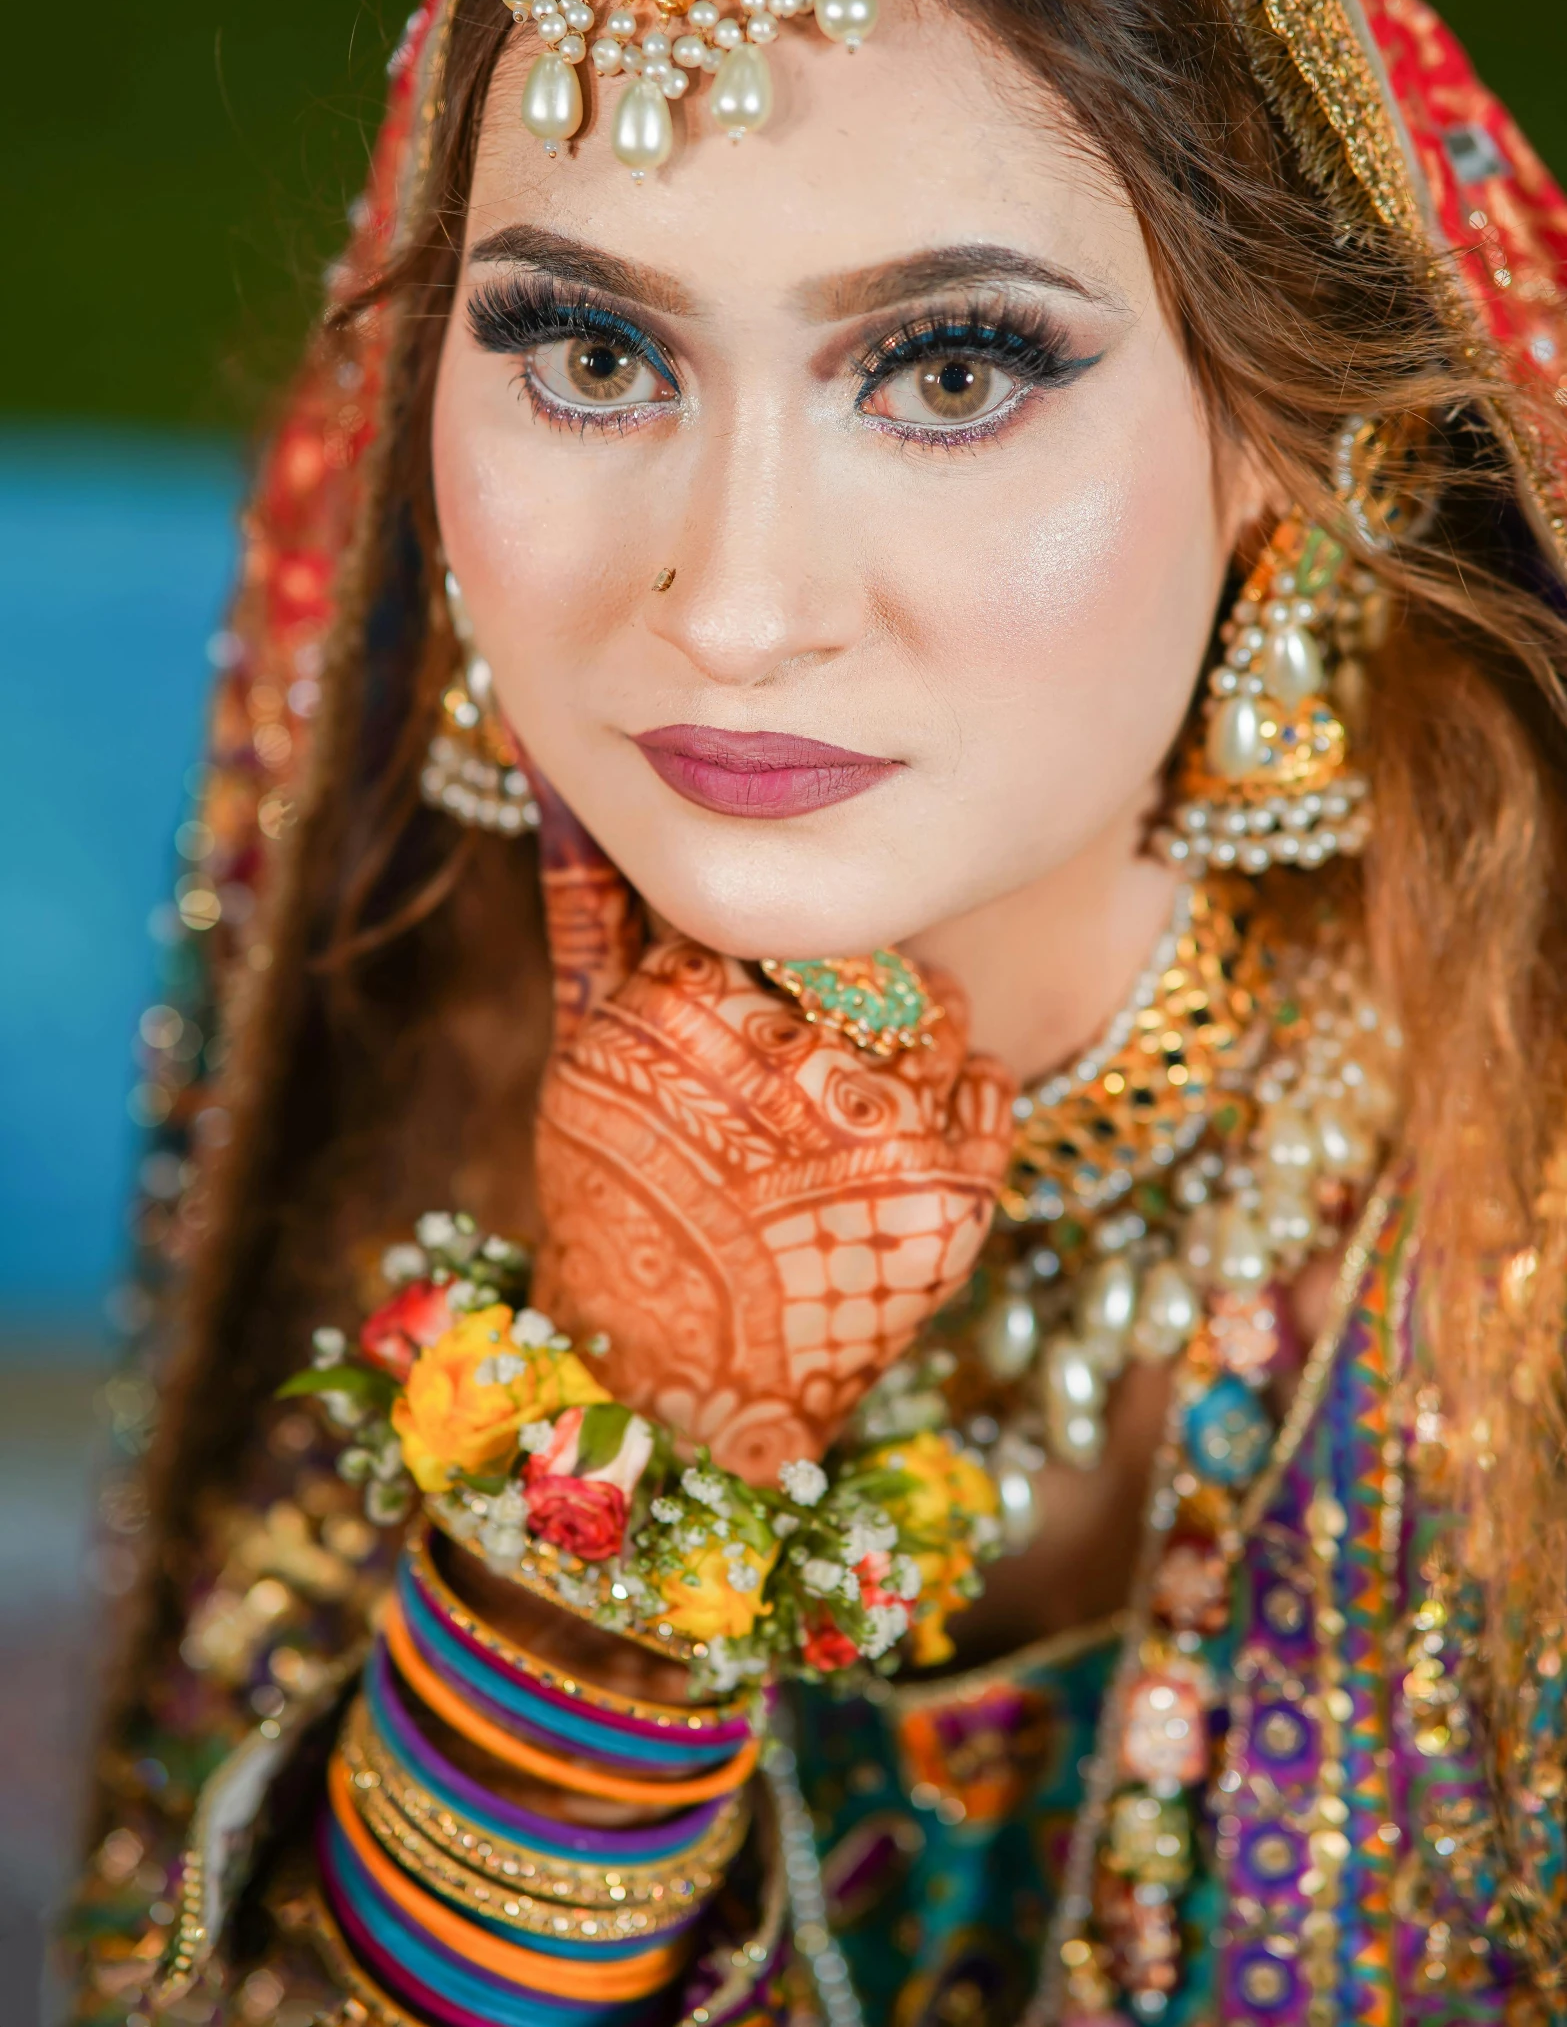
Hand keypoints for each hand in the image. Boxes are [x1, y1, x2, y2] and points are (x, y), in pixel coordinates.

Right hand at [528, 783, 1015, 1486]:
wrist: (671, 1384)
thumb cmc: (616, 1202)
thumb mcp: (584, 1047)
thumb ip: (592, 906)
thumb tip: (564, 764)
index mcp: (690, 1009)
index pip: (771, 908)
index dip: (767, 956)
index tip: (752, 1004)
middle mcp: (787, 1059)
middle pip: (861, 957)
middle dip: (845, 995)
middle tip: (811, 1060)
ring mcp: (878, 1133)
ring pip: (933, 1010)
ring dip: (905, 1041)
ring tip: (849, 1108)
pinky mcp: (950, 1202)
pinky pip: (986, 1086)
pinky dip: (957, 1099)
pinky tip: (899, 1141)